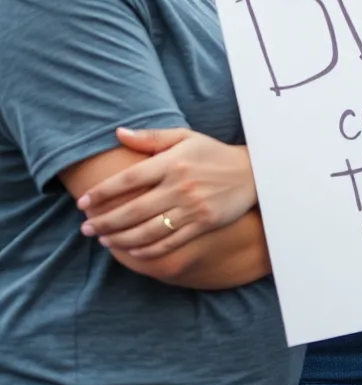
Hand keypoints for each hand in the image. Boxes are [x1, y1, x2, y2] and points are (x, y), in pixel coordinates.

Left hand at [77, 128, 256, 257]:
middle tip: (86, 228)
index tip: (83, 203)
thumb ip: (151, 137)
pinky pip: (171, 241)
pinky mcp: (205, 223)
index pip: (128, 179)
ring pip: (148, 230)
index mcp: (172, 162)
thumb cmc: (213, 153)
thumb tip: (118, 133)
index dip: (102, 193)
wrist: (253, 172)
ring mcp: (193, 207)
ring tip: (104, 241)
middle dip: (104, 222)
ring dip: (121, 239)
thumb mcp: (185, 137)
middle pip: (133, 210)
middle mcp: (180, 186)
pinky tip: (133, 251)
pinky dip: (149, 249)